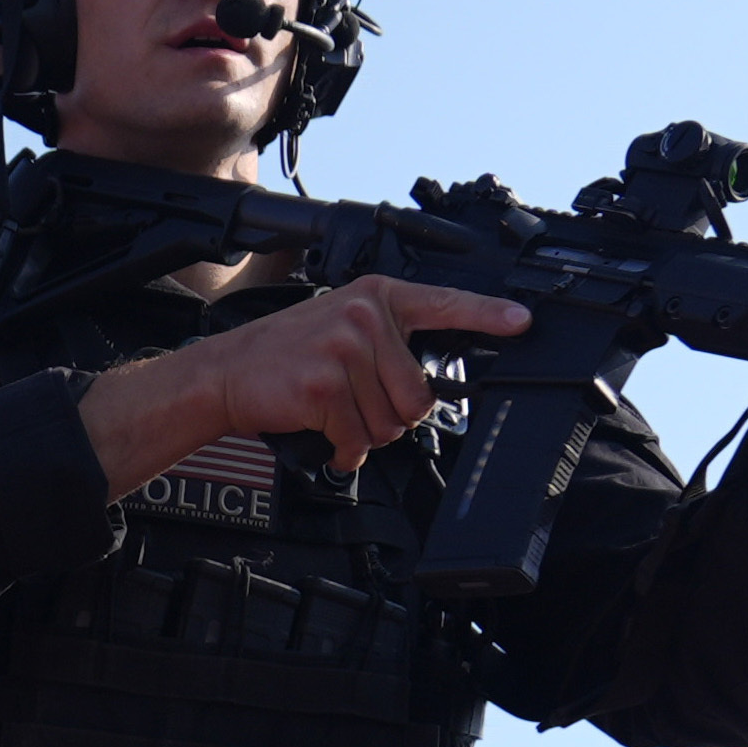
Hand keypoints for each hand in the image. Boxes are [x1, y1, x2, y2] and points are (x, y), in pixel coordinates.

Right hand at [81, 275, 530, 491]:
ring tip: (334, 414)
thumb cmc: (284, 357)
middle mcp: (365, 317)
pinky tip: (322, 432)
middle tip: (357, 405)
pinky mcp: (326, 386)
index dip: (487, 316)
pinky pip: (358, 438)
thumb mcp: (339, 326)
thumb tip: (427, 388)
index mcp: (376, 297)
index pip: (444, 304)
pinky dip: (342, 449)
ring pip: (390, 421)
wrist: (225, 372)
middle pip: (418, 394)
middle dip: (392, 415)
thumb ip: (386, 341)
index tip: (522, 322)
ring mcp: (345, 349)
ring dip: (365, 433)